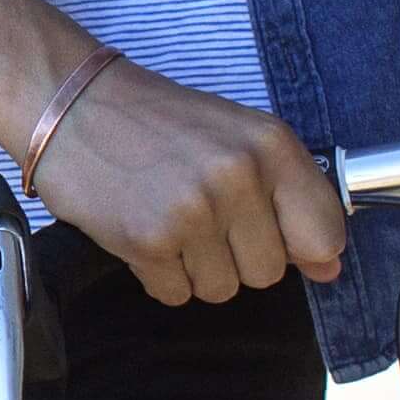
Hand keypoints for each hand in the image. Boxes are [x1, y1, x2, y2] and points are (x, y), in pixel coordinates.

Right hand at [34, 57, 350, 304]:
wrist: (69, 105)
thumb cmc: (154, 122)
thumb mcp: (235, 137)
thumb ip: (288, 196)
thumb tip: (329, 265)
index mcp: (270, 145)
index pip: (324, 233)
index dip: (301, 246)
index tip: (274, 234)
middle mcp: (236, 176)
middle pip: (269, 272)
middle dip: (235, 256)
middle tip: (199, 213)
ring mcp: (192, 210)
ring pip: (222, 289)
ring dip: (194, 267)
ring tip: (166, 217)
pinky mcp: (148, 240)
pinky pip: (176, 294)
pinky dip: (157, 274)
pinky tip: (141, 229)